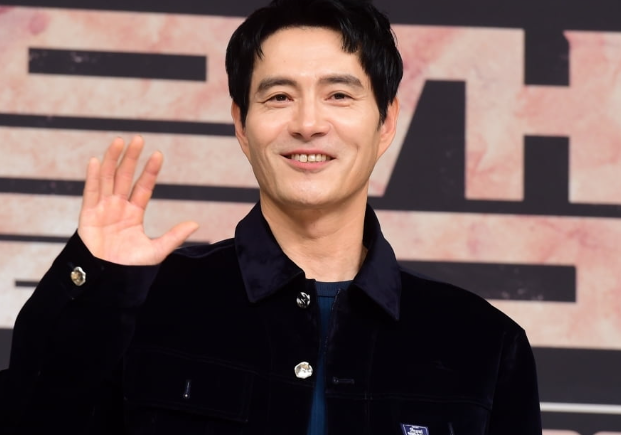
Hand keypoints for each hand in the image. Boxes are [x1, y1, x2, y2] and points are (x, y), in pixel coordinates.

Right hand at [77, 136, 198, 264]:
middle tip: (139, 138)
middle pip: (124, 177)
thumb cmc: (129, 268)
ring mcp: (103, 209)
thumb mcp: (156, 251)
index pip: (143, 187)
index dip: (150, 171)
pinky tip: (97, 160)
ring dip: (112, 160)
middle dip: (131, 158)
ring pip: (108, 179)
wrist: (107, 281)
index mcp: (134, 214)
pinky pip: (91, 192)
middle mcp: (118, 208)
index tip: (158, 154)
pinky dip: (93, 176)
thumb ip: (174, 236)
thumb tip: (195, 223)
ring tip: (119, 141)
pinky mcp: (88, 215)